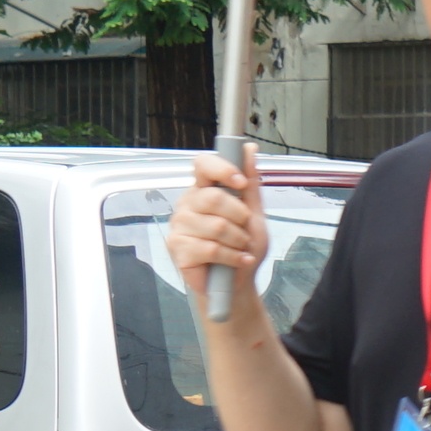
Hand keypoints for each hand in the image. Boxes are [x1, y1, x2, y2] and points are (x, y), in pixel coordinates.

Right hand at [166, 143, 269, 295]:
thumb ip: (250, 183)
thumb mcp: (254, 213)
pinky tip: (237, 261)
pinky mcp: (177, 247)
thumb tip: (248, 148)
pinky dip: (232, 256)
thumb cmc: (242, 246)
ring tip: (240, 248)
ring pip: (216, 226)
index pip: (203, 165)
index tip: (241, 183)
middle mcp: (188, 203)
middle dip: (240, 218)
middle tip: (245, 232)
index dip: (222, 169)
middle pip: (214, 198)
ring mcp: (180, 225)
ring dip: (238, 241)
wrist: (238, 282)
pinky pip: (210, 248)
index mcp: (204, 190)